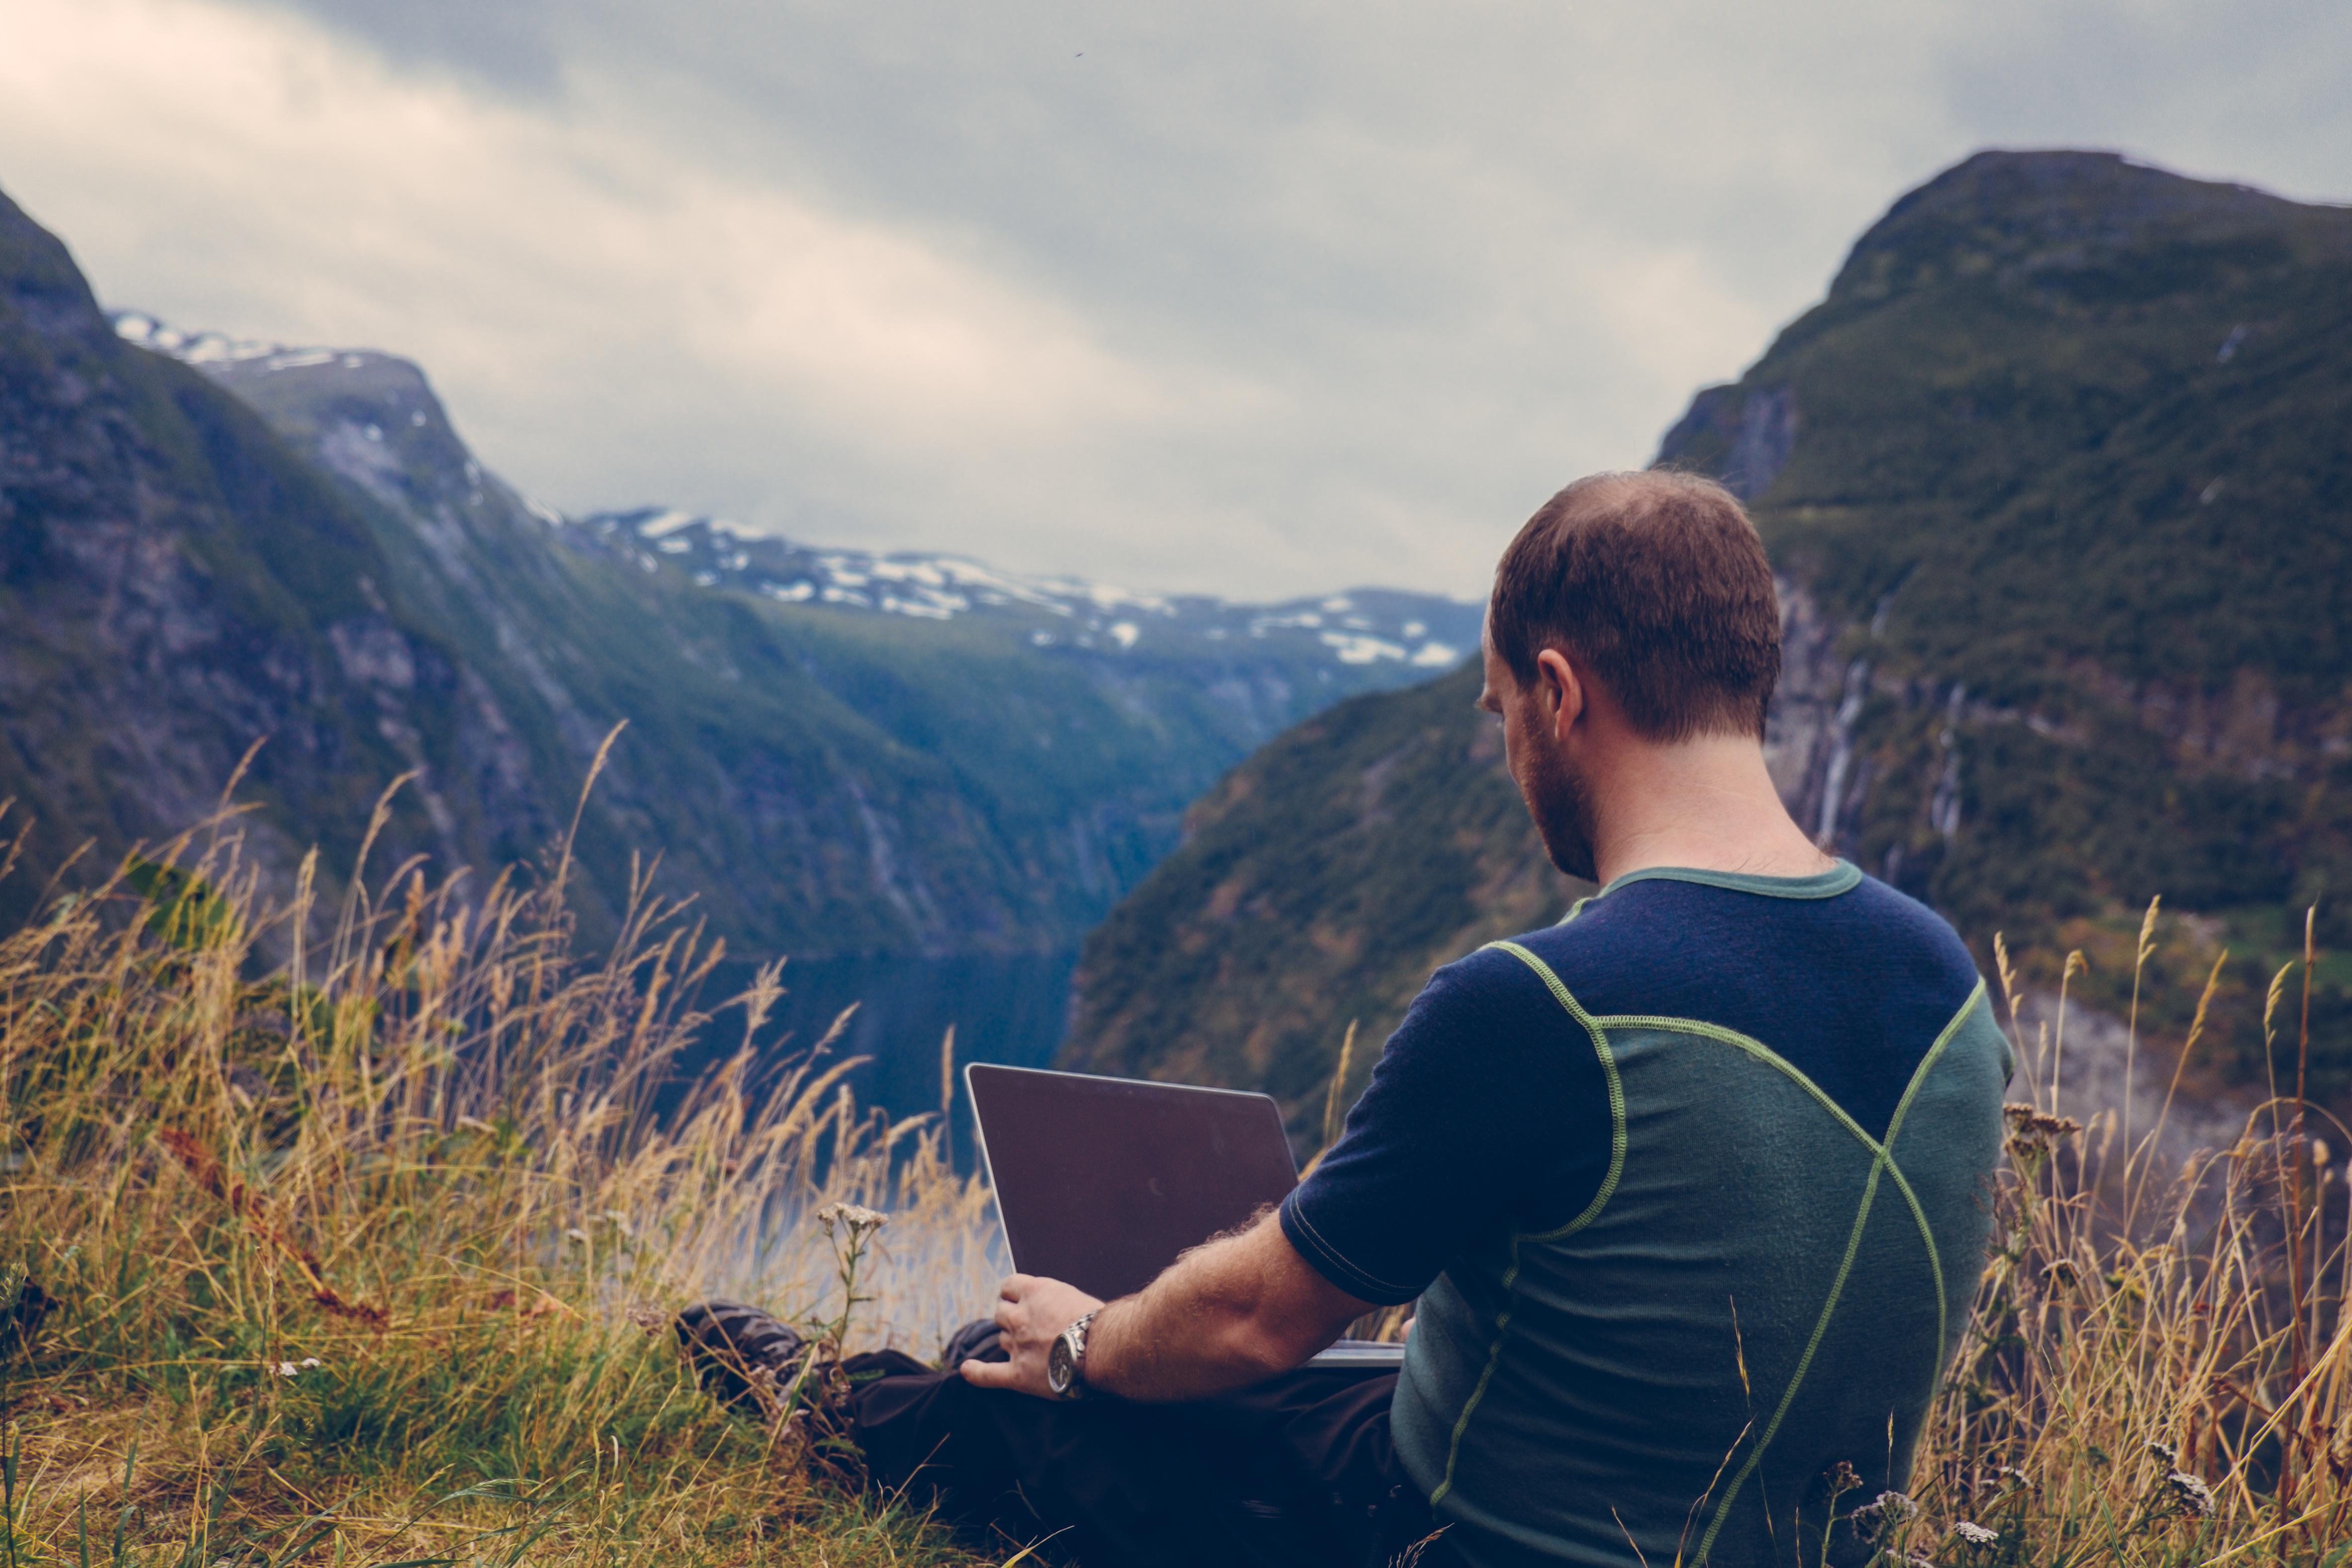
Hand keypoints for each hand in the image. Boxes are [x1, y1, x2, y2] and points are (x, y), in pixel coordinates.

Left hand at [959, 1274, 1104, 1398]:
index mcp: (1034, 1291)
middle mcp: (1020, 1316)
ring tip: (1032, 1348)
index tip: (1018, 1300)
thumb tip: (1048, 1309)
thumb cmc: (1098, 1323)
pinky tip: (967, 1369)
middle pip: (1001, 1313)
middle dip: (1010, 1318)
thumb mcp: (1073, 1296)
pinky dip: (976, 1372)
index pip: (1009, 1286)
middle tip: (1027, 1327)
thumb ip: (1052, 1300)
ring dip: (1011, 1342)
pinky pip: (989, 1374)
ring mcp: (1017, 1345)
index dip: (1012, 1294)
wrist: (1104, 1349)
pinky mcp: (1018, 1374)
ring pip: (1001, 1340)